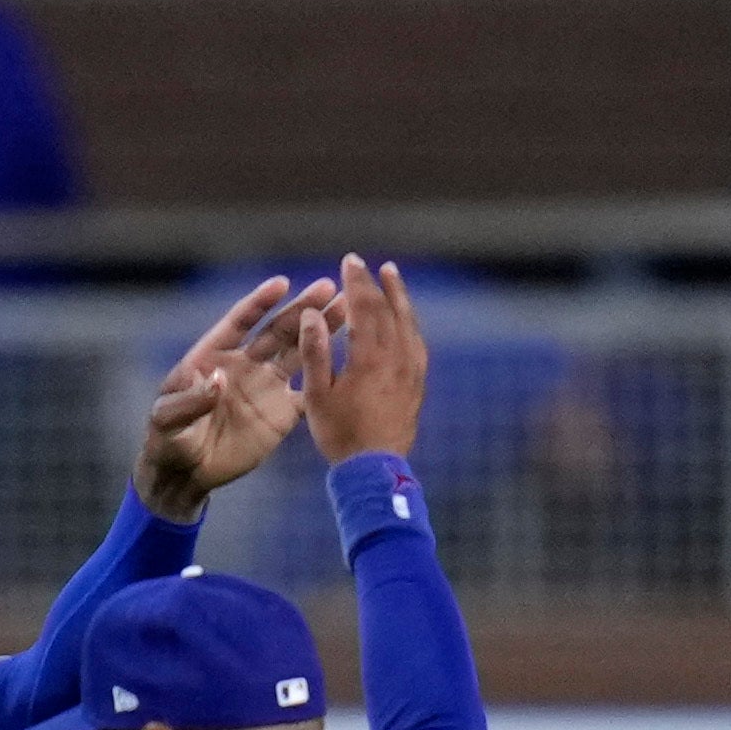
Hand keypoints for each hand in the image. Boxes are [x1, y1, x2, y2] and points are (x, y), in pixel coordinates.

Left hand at [136, 274, 330, 521]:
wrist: (185, 473)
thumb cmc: (168, 439)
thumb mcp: (167, 418)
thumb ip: (190, 399)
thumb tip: (218, 379)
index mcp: (215, 354)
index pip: (240, 322)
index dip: (259, 303)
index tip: (281, 285)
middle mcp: (245, 363)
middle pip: (278, 330)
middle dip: (302, 310)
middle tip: (328, 287)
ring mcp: (267, 386)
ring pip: (299, 353)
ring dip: (322, 332)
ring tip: (347, 308)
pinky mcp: (283, 414)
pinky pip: (310, 393)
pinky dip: (328, 379)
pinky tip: (351, 363)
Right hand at [295, 256, 428, 465]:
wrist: (374, 469)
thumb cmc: (340, 434)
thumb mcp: (317, 396)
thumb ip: (316, 352)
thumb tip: (313, 315)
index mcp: (369, 357)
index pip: (364, 307)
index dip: (356, 282)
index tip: (349, 261)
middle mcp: (395, 357)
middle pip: (386, 309)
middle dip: (373, 283)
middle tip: (362, 263)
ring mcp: (411, 368)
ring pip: (407, 321)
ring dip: (398, 295)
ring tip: (391, 274)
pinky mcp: (417, 381)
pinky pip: (416, 340)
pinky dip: (409, 320)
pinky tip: (404, 316)